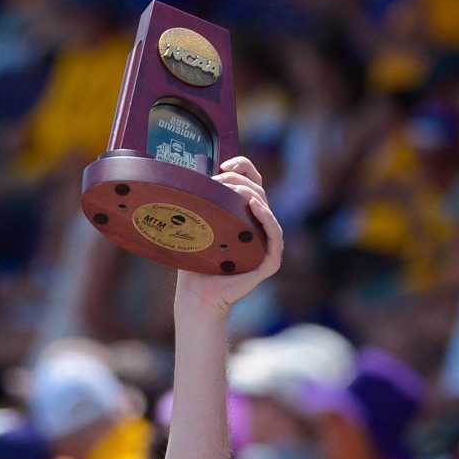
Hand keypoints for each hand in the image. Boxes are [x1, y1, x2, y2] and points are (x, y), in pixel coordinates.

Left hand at [174, 155, 283, 315]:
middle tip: (217, 180)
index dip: (243, 167)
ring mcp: (266, 244)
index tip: (223, 163)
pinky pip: (274, 235)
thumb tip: (184, 173)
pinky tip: (255, 207)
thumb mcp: (196, 224)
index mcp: (245, 216)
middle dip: (238, 179)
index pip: (253, 182)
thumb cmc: (195, 261)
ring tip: (233, 190)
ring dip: (251, 194)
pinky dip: (267, 218)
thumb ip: (199, 201)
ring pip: (266, 209)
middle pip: (258, 190)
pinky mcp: (269, 262)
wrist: (195, 295)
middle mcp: (259, 227)